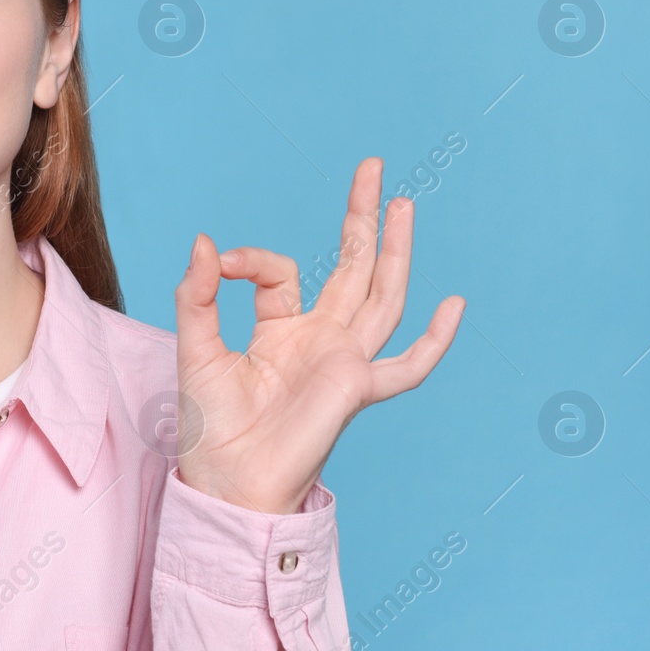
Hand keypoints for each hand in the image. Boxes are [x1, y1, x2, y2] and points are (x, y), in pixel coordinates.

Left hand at [172, 157, 464, 514]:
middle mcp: (319, 340)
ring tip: (401, 202)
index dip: (251, 259)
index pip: (281, 272)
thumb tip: (206, 241)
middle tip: (372, 168)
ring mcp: (343, 362)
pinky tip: (454, 305)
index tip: (221, 262)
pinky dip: (434, 341)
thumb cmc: (209, 426)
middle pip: (352, 268)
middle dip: (361, 218)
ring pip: (382, 297)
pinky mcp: (355, 389)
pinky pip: (407, 367)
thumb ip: (198, 295)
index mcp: (282, 329)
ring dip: (394, 251)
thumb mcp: (195, 347)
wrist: (224, 482)